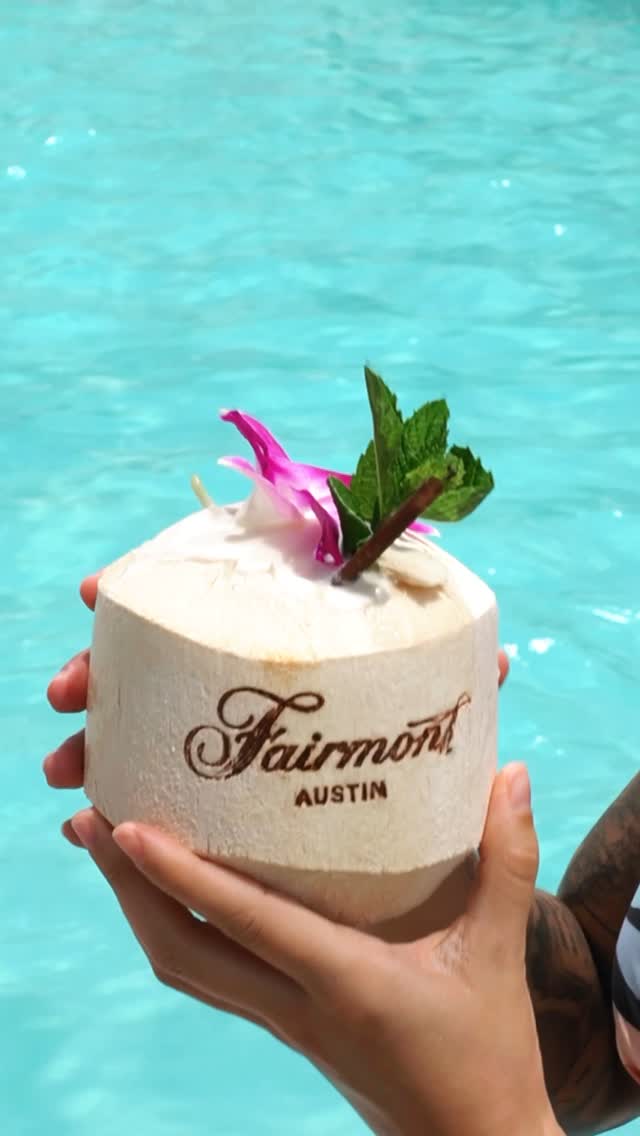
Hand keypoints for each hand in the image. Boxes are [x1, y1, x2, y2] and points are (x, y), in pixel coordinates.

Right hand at [44, 571, 510, 800]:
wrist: (418, 874)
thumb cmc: (419, 780)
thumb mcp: (433, 734)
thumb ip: (458, 693)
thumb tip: (499, 658)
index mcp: (284, 643)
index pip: (206, 599)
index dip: (148, 587)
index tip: (96, 590)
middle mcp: (240, 679)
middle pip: (153, 660)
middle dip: (99, 669)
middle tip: (67, 692)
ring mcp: (222, 734)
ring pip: (135, 724)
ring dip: (95, 738)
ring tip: (67, 770)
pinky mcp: (214, 794)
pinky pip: (148, 788)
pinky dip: (114, 800)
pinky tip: (85, 825)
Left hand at [65, 766, 560, 1135]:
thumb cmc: (487, 1054)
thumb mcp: (499, 954)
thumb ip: (507, 861)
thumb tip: (510, 775)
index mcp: (345, 983)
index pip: (244, 924)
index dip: (180, 876)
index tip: (127, 828)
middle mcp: (296, 1006)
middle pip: (182, 954)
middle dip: (128, 889)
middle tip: (94, 820)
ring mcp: (283, 1023)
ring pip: (186, 970)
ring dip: (140, 910)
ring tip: (112, 847)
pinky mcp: (286, 1027)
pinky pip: (210, 976)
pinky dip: (177, 931)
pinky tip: (174, 894)